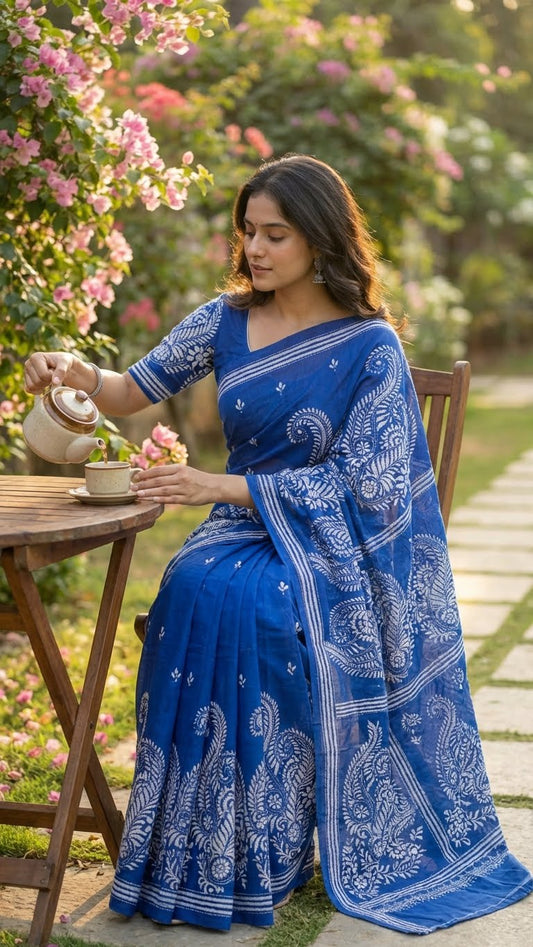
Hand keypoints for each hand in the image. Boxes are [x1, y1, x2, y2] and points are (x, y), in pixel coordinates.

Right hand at [24, 352, 76, 393]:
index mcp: (36, 357)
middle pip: (37, 382)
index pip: (44, 375)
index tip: (55, 370)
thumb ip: (61, 371)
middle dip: (48, 381)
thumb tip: (55, 382)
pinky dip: (37, 391)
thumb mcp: (65, 363)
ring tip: (48, 379)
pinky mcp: (26, 379)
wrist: (62, 365)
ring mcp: (26, 372)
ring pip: (32, 387)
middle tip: (52, 375)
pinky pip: (29, 390)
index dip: (52, 376)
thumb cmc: (63, 362)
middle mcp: (28, 363)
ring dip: (43, 386)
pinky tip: (44, 386)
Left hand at [130, 464, 252, 507]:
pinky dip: (160, 499)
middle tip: (133, 487)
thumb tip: (151, 475)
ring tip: (138, 494)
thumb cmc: (197, 478)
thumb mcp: (185, 471)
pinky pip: (171, 499)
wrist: (214, 486)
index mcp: (179, 468)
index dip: (146, 474)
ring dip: (149, 492)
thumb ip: (170, 473)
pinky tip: (151, 499)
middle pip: (158, 481)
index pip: (159, 470)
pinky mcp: (187, 499)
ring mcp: (184, 489)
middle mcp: (181, 477)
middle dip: (144, 484)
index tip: (135, 477)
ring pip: (163, 490)